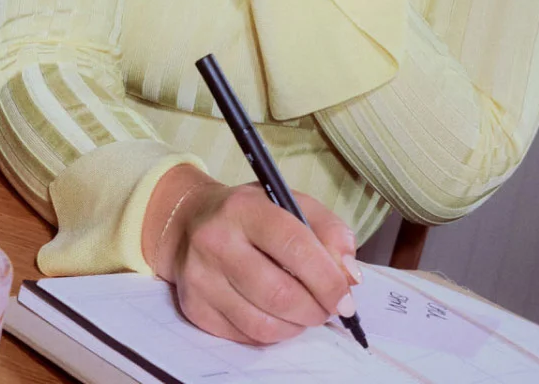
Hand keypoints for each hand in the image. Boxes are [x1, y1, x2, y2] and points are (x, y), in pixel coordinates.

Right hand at [142, 165, 360, 345]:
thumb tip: (349, 275)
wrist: (188, 222)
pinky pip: (245, 335)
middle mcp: (215, 241)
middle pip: (279, 293)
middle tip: (328, 309)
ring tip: (305, 313)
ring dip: (296, 326)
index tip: (346, 297)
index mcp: (244, 208)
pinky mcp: (194, 307)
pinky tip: (277, 316)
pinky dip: (273, 333)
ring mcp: (200, 277)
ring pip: (262, 323)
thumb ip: (329, 231)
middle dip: (315, 310)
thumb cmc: (250, 214)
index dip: (327, 279)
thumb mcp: (291, 203)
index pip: (294, 246)